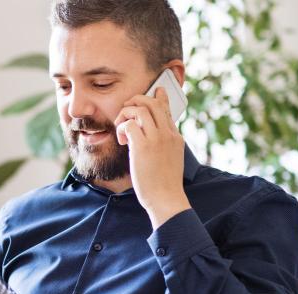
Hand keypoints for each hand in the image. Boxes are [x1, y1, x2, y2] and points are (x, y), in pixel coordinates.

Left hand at [114, 87, 190, 228]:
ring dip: (126, 114)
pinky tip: (122, 141)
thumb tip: (150, 138)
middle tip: (126, 109)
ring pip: (140, 109)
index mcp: (176, 137)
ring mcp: (157, 139)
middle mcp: (168, 134)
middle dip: (136, 100)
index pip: (167, 110)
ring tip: (121, 128)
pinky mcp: (143, 146)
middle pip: (152, 103)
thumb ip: (164, 145)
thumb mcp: (171, 159)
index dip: (159, 98)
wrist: (166, 199)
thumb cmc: (165, 184)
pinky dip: (122, 128)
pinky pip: (129, 124)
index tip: (157, 90)